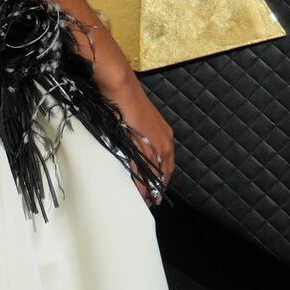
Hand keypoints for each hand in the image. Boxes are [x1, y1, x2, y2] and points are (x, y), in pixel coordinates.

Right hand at [94, 52, 176, 200]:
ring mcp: (153, 144)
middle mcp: (163, 141)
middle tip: (152, 202)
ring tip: (144, 202)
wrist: (121, 86)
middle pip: (163, 172)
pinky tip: (137, 192)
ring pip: (152, 173)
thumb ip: (141, 137)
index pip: (168, 164)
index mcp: (165, 135)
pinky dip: (139, 183)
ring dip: (148, 189)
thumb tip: (136, 149)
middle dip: (158, 189)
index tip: (158, 191)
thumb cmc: (127, 100)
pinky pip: (141, 169)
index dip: (163, 179)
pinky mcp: (140, 144)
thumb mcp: (139, 122)